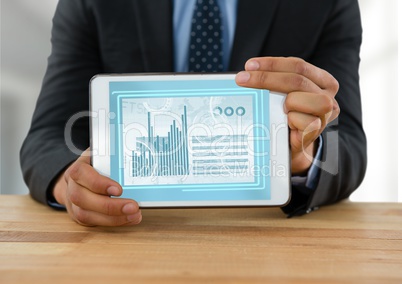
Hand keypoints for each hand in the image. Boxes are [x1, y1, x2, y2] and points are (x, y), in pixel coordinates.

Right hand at [53, 148, 141, 225]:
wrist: (78, 180)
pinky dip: (114, 222)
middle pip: (82, 198)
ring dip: (113, 218)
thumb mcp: (102, 155)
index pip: (81, 174)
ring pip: (86, 214)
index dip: (99, 183)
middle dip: (110, 206)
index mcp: (76, 169)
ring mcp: (73, 204)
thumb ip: (113, 155)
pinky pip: (94, 222)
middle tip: (133, 206)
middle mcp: (71, 187)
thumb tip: (137, 154)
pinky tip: (129, 218)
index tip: (118, 189)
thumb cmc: (95, 165)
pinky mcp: (80, 216)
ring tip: (134, 215)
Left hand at [235, 57, 339, 174]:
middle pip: (295, 80)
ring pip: (296, 98)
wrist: (291, 145)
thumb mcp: (284, 94)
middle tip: (242, 80)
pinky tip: (285, 123)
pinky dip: (288, 120)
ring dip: (282, 103)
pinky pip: (297, 120)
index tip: (249, 66)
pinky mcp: (317, 129)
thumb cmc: (286, 116)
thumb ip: (276, 82)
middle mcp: (327, 94)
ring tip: (277, 109)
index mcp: (323, 80)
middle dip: (265, 78)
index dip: (272, 64)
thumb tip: (248, 75)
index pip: (297, 65)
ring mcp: (325, 113)